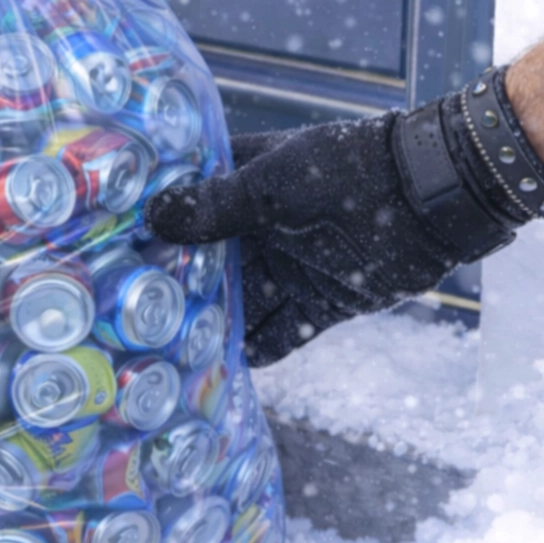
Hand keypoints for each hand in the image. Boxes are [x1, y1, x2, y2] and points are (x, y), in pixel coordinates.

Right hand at [145, 98, 522, 366]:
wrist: (431, 200)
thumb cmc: (346, 174)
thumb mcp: (272, 187)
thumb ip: (215, 207)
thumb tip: (153, 218)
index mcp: (244, 182)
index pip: (187, 203)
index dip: (154, 223)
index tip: (112, 248)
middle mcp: (259, 228)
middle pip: (206, 262)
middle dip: (175, 285)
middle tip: (126, 314)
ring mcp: (287, 267)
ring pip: (236, 303)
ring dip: (209, 324)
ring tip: (163, 350)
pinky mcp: (316, 305)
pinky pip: (276, 334)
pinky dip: (252, 352)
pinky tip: (217, 368)